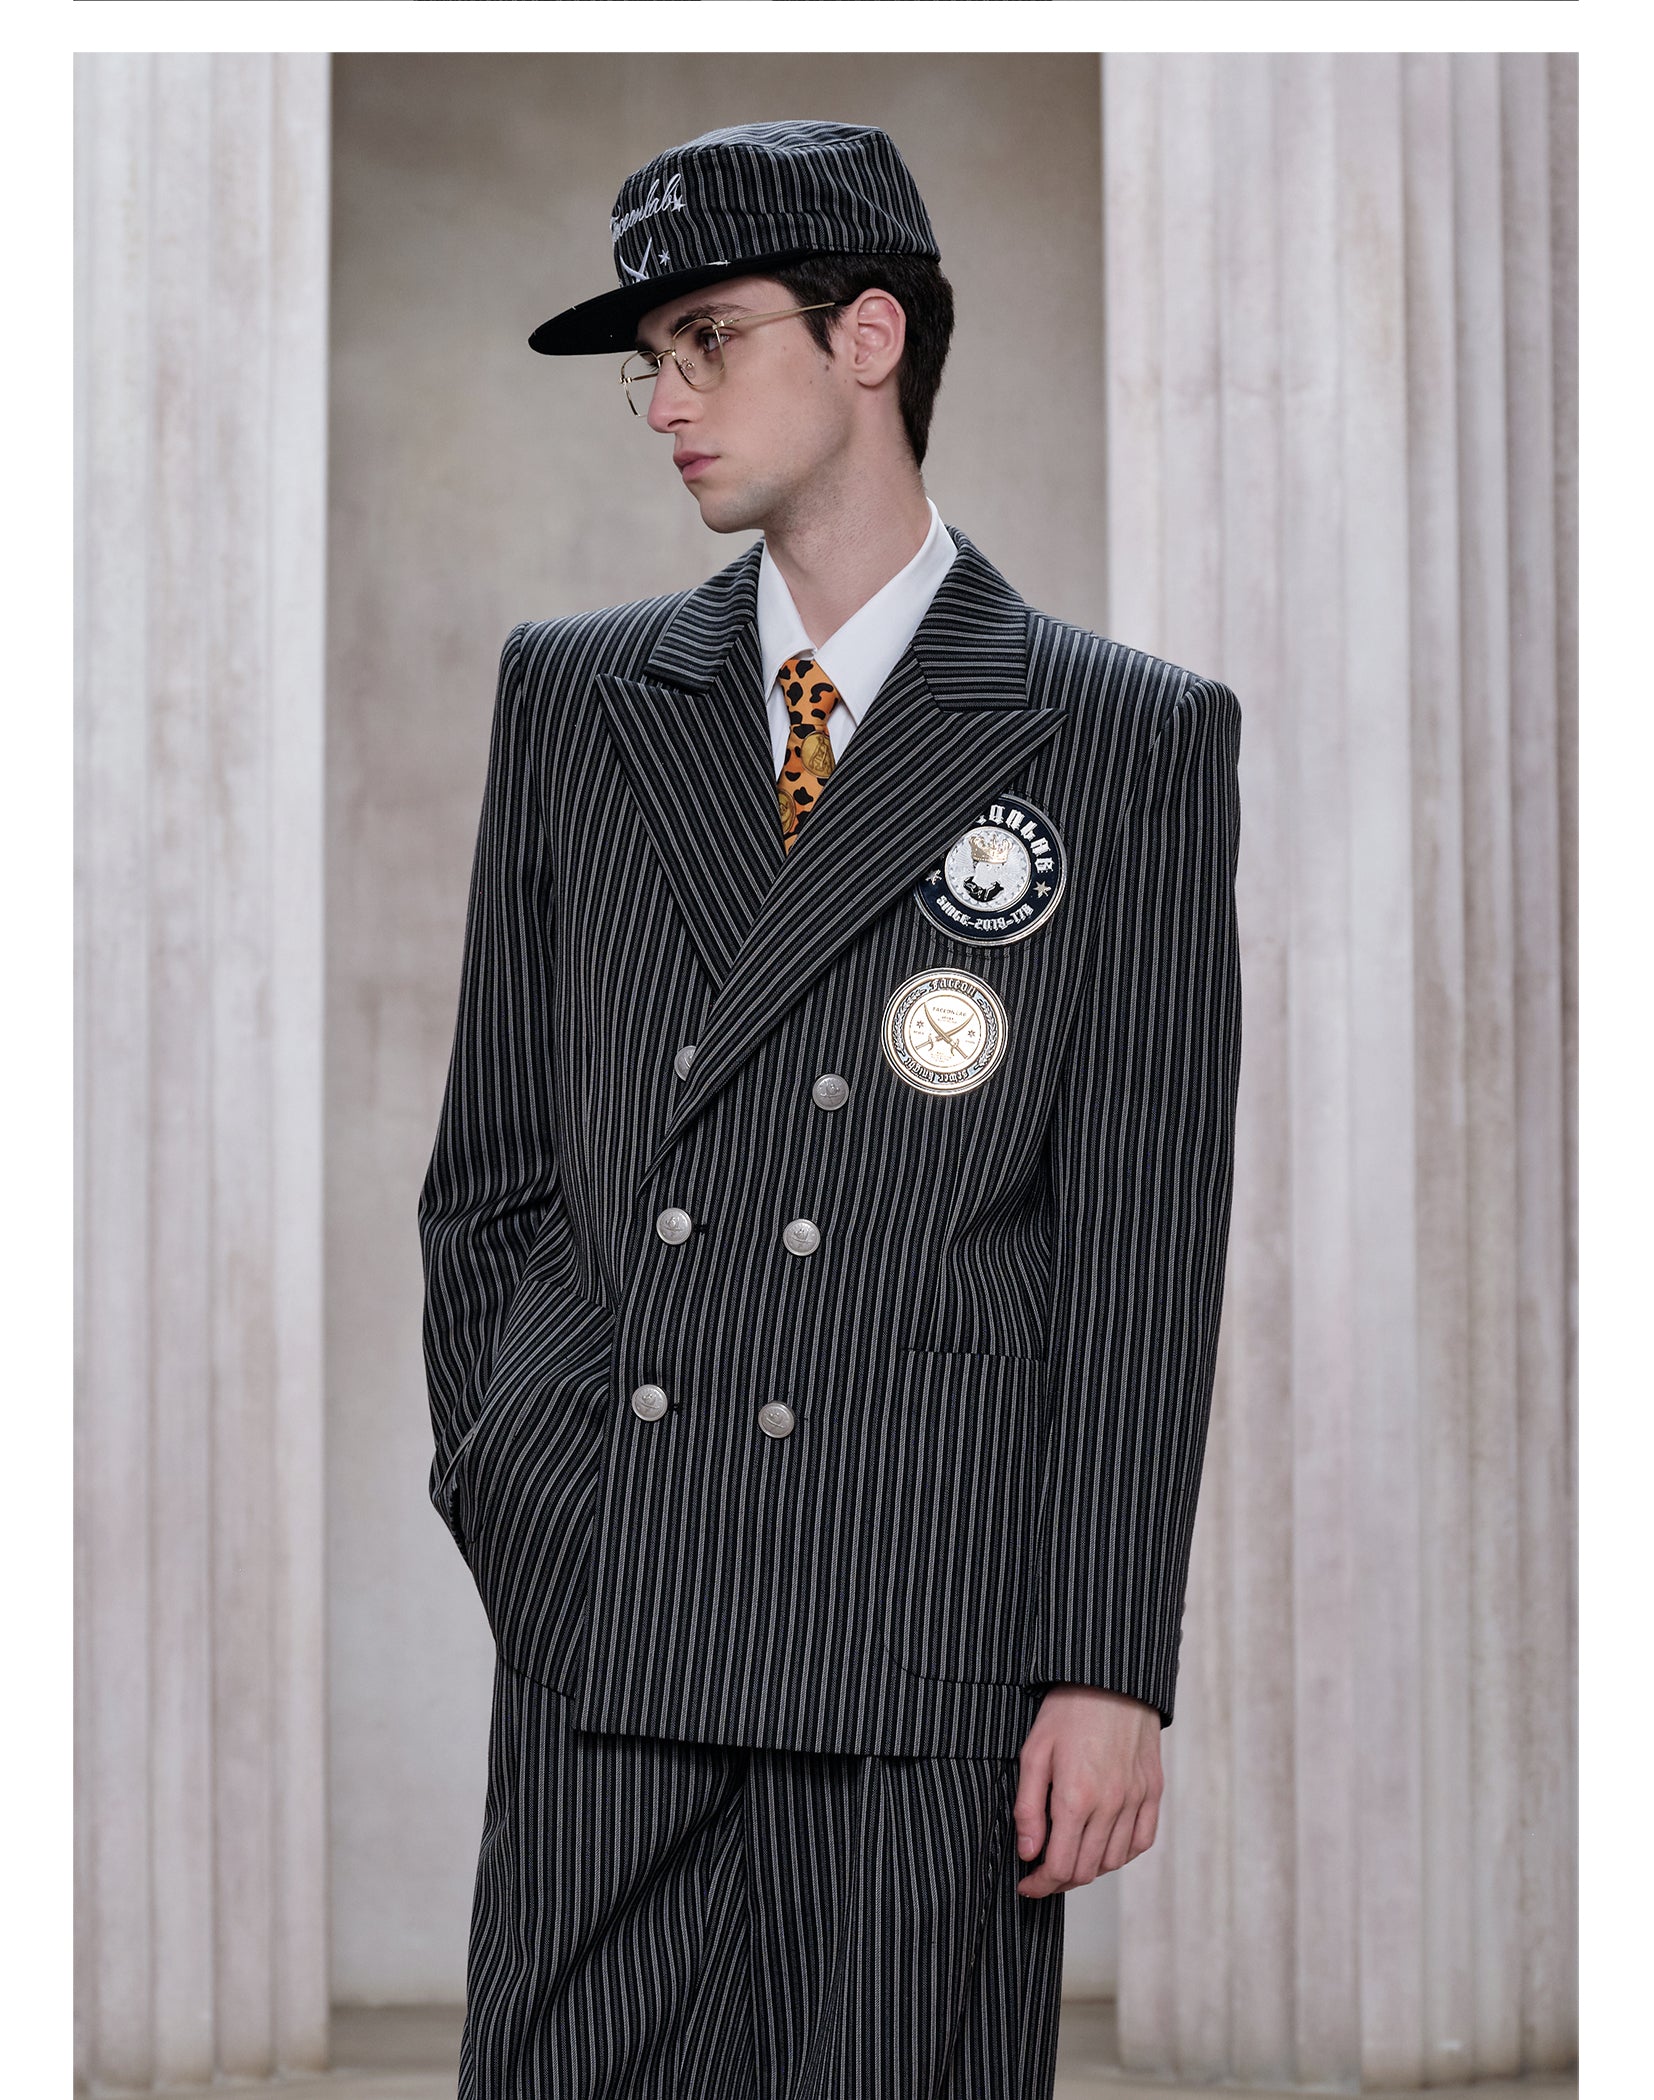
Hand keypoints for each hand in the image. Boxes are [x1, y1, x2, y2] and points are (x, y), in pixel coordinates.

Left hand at [1012, 1683, 1162, 1896]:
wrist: (1111, 1678)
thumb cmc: (1067, 1710)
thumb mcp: (1034, 1753)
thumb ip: (1028, 1808)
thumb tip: (1028, 1853)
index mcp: (1076, 1798)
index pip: (1059, 1866)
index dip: (1040, 1885)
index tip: (1026, 1884)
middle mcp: (1110, 1806)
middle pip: (1086, 1870)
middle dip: (1059, 1880)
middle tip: (1041, 1872)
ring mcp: (1135, 1800)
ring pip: (1114, 1861)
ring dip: (1089, 1868)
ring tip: (1069, 1855)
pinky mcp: (1152, 1791)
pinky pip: (1142, 1841)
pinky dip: (1122, 1853)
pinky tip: (1104, 1845)